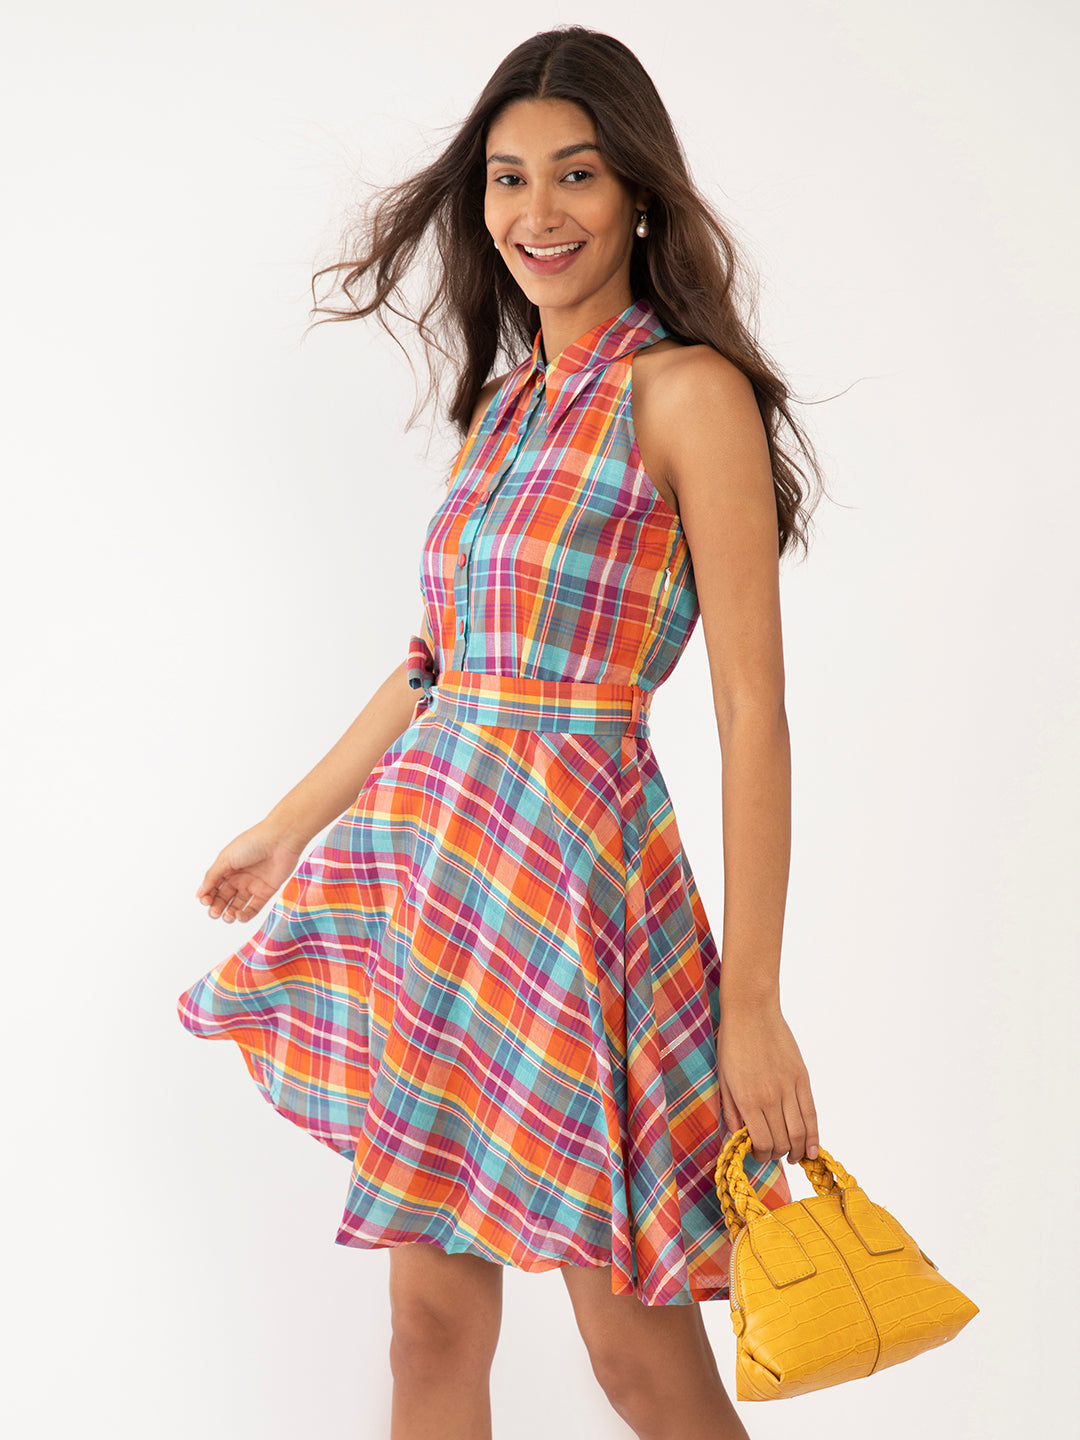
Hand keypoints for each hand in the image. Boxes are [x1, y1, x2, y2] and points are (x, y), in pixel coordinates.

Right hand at [195, 821, 305, 924]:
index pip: (213, 887)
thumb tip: (200, 892)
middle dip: (216, 907)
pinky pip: (253, 908)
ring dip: (229, 914)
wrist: (280, 840)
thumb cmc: (253, 843)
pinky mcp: (266, 892)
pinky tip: (239, 915)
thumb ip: (212, 876)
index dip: (207, 896)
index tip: (205, 901)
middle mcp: (239, 878)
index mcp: (227, 868)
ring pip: (236, 906)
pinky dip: (245, 915)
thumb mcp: (226, 858)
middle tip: (214, 912)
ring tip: (227, 916)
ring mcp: (252, 885)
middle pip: (223, 898)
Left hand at [716, 997, 818, 1165]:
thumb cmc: (732, 1044)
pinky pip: (811, 1113)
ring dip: (797, 1150)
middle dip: (777, 1155)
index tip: (756, 1154)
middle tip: (773, 1155)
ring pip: (799, 1131)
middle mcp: (771, 1097)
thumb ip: (731, 1112)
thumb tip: (736, 1139)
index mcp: (748, 1099)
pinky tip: (811, 1148)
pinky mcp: (802, 1077)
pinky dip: (813, 1134)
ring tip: (793, 1156)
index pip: (761, 1142)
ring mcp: (789, 1087)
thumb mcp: (723, 1080)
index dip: (760, 1155)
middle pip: (782, 1141)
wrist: (751, 1011)